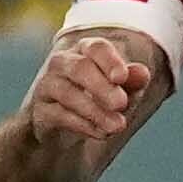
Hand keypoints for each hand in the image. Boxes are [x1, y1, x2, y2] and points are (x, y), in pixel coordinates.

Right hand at [20, 30, 161, 151]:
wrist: (63, 126)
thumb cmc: (99, 98)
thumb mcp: (120, 90)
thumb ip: (132, 81)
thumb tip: (142, 74)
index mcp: (85, 51)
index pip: (96, 48)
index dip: (109, 61)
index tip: (121, 78)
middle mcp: (63, 63)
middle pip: (80, 68)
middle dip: (102, 87)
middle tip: (121, 104)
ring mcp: (47, 86)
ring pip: (68, 93)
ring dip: (96, 111)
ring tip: (118, 126)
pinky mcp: (39, 110)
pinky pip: (59, 115)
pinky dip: (84, 125)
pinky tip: (102, 133)